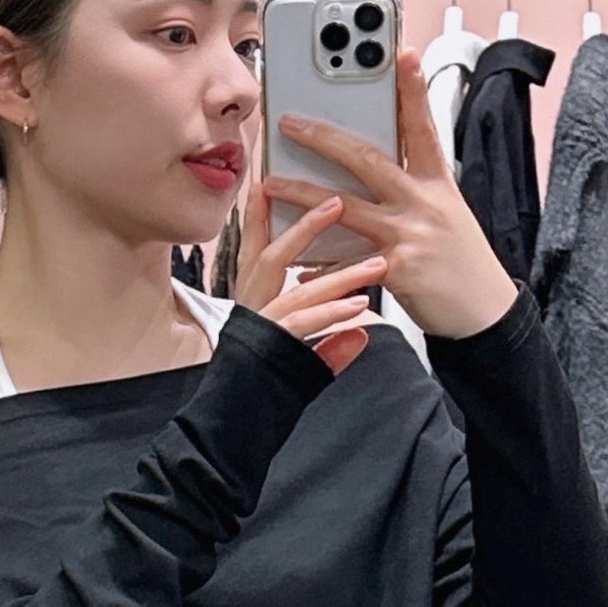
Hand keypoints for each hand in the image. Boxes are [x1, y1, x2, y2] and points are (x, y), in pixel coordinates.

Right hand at [233, 189, 387, 375]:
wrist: (231, 425)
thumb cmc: (263, 389)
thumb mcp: (299, 362)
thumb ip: (328, 345)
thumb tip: (361, 336)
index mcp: (251, 303)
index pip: (254, 250)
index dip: (260, 216)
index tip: (269, 182)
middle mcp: (250, 309)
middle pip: (272, 255)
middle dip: (304, 226)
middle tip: (338, 201)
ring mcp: (258, 328)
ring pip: (295, 289)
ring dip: (338, 275)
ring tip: (376, 266)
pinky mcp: (267, 349)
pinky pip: (300, 326)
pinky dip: (330, 315)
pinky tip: (358, 310)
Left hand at [262, 51, 519, 340]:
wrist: (484, 314)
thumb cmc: (462, 263)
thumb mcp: (447, 214)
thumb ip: (413, 189)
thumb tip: (372, 169)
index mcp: (438, 184)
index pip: (422, 127)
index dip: (412, 89)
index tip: (401, 52)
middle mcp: (424, 202)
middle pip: (368, 159)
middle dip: (324, 137)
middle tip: (290, 121)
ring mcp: (410, 234)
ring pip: (345, 207)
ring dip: (302, 195)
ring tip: (269, 185)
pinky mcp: (399, 269)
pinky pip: (346, 264)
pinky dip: (319, 263)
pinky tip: (296, 264)